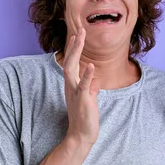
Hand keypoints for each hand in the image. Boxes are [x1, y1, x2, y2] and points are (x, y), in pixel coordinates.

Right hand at [62, 29, 99, 146]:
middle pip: (69, 60)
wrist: (82, 135)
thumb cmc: (85, 117)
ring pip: (71, 68)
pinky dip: (86, 75)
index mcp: (72, 84)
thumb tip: (95, 80)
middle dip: (74, 45)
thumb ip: (91, 88)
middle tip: (79, 29)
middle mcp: (70, 85)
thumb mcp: (90, 99)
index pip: (71, 62)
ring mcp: (75, 92)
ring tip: (80, 38)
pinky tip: (90, 65)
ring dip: (76, 52)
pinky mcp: (83, 99)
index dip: (73, 48)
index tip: (76, 34)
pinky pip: (84, 85)